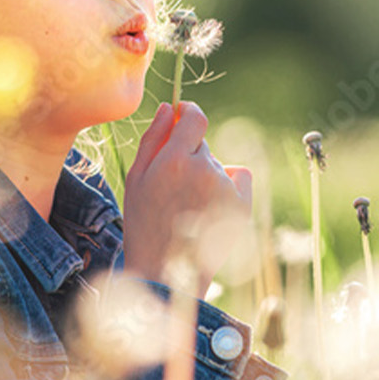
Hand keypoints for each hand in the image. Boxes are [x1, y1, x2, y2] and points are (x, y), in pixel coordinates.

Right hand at [119, 101, 253, 296]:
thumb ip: (153, 138)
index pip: (195, 117)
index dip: (189, 111)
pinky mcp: (242, 205)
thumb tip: (169, 107)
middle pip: (202, 144)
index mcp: (174, 161)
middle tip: (173, 186)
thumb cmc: (143, 224)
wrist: (165, 272)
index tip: (183, 115)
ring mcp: (226, 189)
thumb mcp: (136, 178)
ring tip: (188, 205)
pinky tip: (211, 204)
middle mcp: (204, 171)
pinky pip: (239, 176)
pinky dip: (229, 183)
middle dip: (189, 154)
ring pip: (217, 163)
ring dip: (205, 173)